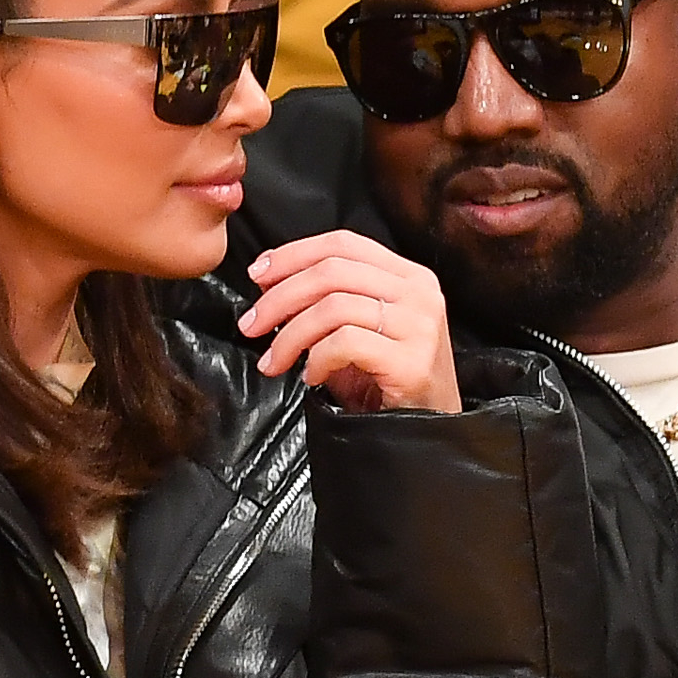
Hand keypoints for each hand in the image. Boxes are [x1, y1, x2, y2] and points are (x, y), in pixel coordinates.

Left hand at [237, 230, 459, 413]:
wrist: (426, 433)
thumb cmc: (387, 383)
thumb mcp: (361, 328)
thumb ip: (330, 299)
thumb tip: (270, 283)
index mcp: (409, 276)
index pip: (343, 244)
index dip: (293, 254)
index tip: (258, 274)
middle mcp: (419, 293)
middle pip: (332, 272)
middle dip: (279, 297)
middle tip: (251, 324)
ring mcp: (418, 326)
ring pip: (333, 307)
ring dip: (290, 335)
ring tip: (275, 360)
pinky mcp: (411, 361)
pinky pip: (345, 344)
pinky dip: (316, 359)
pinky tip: (312, 376)